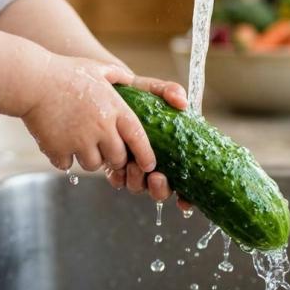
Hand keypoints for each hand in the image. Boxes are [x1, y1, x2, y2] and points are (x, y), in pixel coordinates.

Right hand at [20, 58, 190, 209]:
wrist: (33, 80)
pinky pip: (66, 166)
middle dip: (114, 158)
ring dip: (89, 159)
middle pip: (117, 159)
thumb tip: (130, 78)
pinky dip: (64, 159)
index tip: (148, 164)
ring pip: (93, 165)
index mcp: (115, 110)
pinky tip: (60, 144)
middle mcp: (101, 128)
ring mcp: (79, 141)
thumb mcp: (97, 67)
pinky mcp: (58, 149)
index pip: (139, 139)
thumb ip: (117, 75)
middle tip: (106, 151)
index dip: (146, 155)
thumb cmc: (65, 72)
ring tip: (80, 144)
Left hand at [102, 76, 193, 211]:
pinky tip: (118, 169)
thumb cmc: (132, 93)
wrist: (103, 93)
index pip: (185, 180)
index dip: (187, 197)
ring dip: (138, 182)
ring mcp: (134, 165)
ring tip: (133, 165)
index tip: (185, 200)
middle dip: (160, 189)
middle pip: (162, 190)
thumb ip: (169, 91)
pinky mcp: (114, 165)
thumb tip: (182, 102)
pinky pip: (118, 181)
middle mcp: (155, 162)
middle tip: (156, 176)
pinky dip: (119, 178)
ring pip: (139, 187)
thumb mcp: (152, 89)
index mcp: (171, 151)